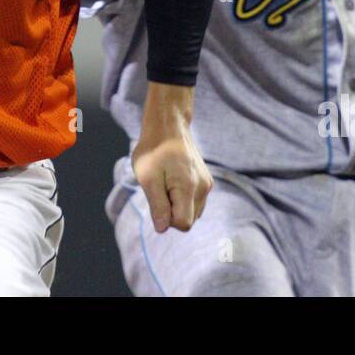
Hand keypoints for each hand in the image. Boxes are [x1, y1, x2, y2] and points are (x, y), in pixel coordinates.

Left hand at [131, 82, 211, 231]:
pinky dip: (183, 198)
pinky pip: (195, 202)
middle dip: (172, 212)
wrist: (168, 126)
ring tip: (166, 182)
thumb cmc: (154, 150)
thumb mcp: (148, 178)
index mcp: (190, 188)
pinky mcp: (206, 181)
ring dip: (177, 205)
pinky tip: (173, 180)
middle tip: (160, 189)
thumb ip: (157, 205)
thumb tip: (162, 229)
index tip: (157, 198)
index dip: (166, 218)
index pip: (183, 224)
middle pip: (189, 220)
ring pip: (192, 212)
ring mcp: (207, 184)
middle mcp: (204, 188)